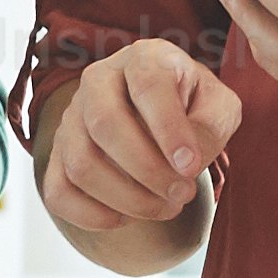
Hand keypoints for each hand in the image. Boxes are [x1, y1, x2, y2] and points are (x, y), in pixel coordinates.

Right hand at [45, 31, 240, 260]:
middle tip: (183, 194)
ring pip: (81, 163)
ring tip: (165, 207)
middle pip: (105, 125)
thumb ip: (211, 127)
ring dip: (126, 198)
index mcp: (143, 59)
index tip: (190, 167)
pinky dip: (90, 215)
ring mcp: (71, 117)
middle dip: (148, 170)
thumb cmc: (194, 108)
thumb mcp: (219, 108)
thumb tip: (184, 163)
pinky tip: (125, 218)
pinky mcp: (57, 154)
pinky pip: (57, 191)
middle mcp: (98, 80)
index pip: (147, 86)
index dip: (168, 129)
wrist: (161, 117)